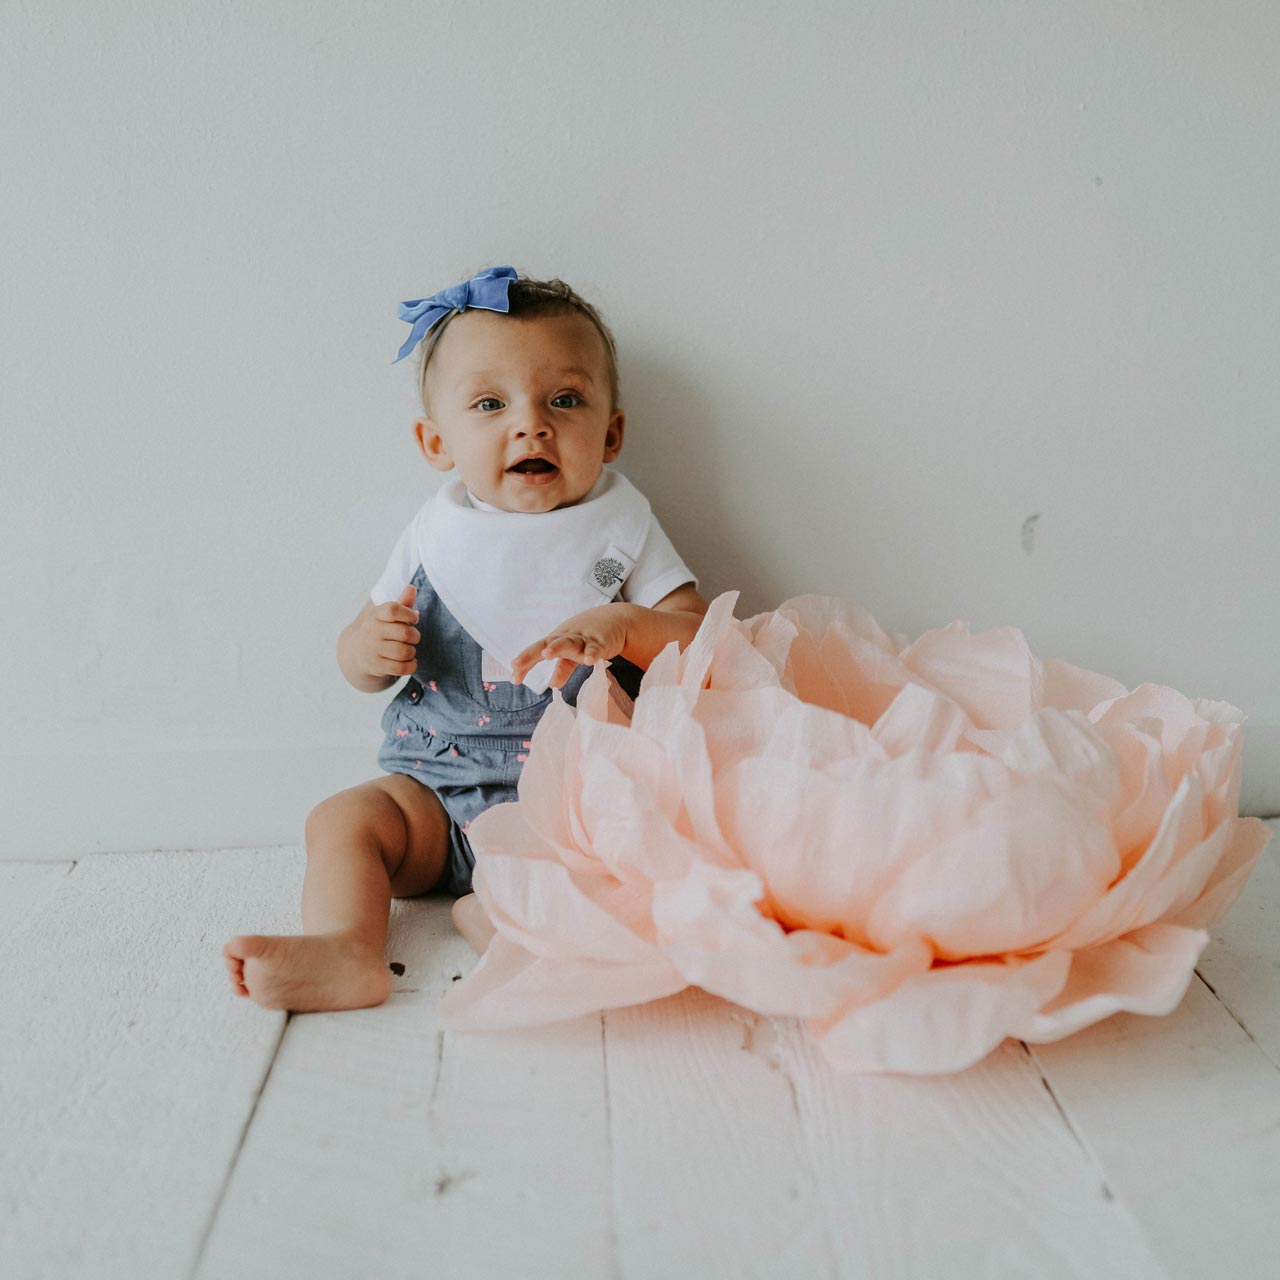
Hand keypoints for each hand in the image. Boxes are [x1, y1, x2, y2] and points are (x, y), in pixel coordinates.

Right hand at [356, 584, 420, 677]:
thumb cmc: (379, 629)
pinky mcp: (376, 666)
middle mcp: (372, 631)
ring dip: (412, 652)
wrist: (355, 652)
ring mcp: (372, 649)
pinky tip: (410, 661)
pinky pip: (401, 668)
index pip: (393, 610)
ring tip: (409, 650)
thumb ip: (402, 602)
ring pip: (404, 652)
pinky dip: (411, 666)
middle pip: (404, 633)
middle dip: (415, 636)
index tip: (414, 618)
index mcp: (376, 615)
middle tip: (413, 637)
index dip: (409, 614)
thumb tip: (412, 587)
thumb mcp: (386, 615)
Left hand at [510, 604, 630, 687]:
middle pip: (547, 644)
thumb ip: (564, 668)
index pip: (537, 650)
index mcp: (558, 639)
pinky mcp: (601, 642)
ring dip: (557, 647)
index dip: (525, 662)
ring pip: (569, 642)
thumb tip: (553, 685)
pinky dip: (592, 653)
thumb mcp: (574, 652)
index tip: (514, 678)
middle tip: (517, 665)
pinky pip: (595, 648)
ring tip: (547, 654)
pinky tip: (588, 661)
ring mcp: (584, 638)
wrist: (617, 619)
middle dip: (531, 654)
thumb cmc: (589, 636)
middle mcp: (567, 637)